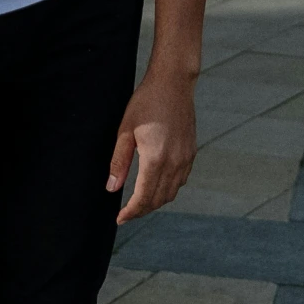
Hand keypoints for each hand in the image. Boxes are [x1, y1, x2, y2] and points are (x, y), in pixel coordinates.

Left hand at [108, 69, 195, 221]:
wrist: (173, 84)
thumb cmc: (146, 103)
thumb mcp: (125, 131)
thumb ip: (119, 162)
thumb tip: (112, 188)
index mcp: (155, 159)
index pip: (143, 197)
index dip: (131, 211)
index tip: (120, 218)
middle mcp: (174, 163)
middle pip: (158, 200)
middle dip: (142, 210)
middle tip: (127, 213)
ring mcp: (185, 160)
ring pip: (171, 193)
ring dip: (155, 202)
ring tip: (140, 203)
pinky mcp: (191, 154)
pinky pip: (180, 181)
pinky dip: (167, 190)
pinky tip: (156, 186)